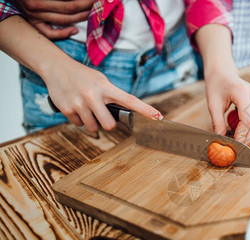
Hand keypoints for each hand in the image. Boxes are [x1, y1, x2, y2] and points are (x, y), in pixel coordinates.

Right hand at [15, 0, 92, 38]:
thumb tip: (76, 0)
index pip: (68, 3)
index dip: (83, 2)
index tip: (94, 0)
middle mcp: (35, 7)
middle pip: (68, 9)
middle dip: (85, 7)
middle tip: (97, 5)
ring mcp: (34, 17)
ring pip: (63, 20)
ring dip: (80, 17)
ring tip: (91, 13)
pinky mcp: (33, 25)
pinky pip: (50, 34)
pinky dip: (64, 33)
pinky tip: (75, 30)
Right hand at [43, 57, 162, 131]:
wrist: (56, 67)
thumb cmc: (84, 77)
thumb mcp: (101, 81)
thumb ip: (112, 96)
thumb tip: (125, 114)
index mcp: (106, 87)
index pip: (130, 100)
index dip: (145, 110)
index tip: (158, 117)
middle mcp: (93, 96)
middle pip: (109, 125)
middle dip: (108, 124)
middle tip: (103, 115)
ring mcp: (79, 103)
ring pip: (93, 127)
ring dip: (92, 122)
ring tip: (87, 108)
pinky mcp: (67, 109)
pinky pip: (79, 125)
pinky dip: (79, 119)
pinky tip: (76, 107)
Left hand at [205, 71, 249, 144]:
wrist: (222, 73)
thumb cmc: (216, 86)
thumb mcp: (213, 105)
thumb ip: (218, 123)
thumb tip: (221, 140)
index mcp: (241, 92)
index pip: (248, 119)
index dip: (242, 135)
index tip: (235, 142)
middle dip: (249, 136)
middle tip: (238, 141)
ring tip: (248, 128)